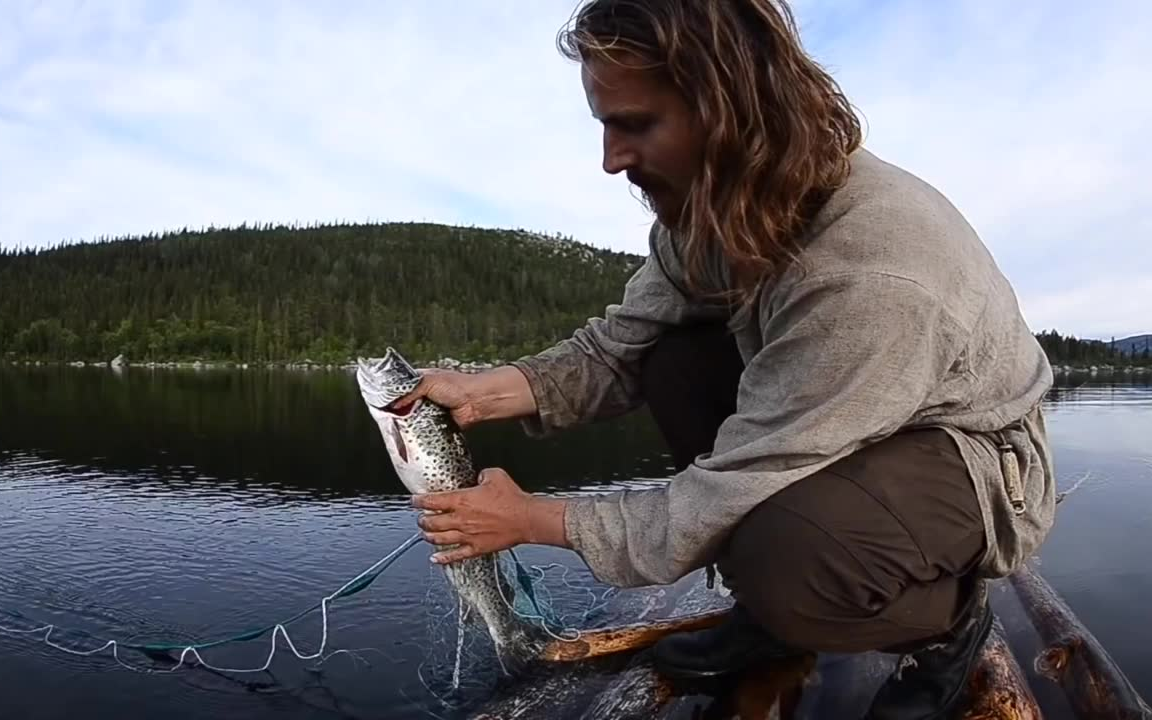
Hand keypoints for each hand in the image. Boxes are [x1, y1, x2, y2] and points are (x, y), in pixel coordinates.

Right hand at [391, 368, 482, 428]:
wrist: (476, 402)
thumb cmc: (458, 386)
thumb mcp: (428, 381)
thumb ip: (409, 391)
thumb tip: (395, 402)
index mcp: (421, 381)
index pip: (400, 388)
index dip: (392, 395)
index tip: (384, 403)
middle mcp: (425, 395)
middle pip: (405, 405)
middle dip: (400, 410)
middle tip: (392, 415)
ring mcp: (430, 410)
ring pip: (413, 418)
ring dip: (410, 421)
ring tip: (403, 423)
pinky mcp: (436, 423)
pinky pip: (423, 428)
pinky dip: (420, 430)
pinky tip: (415, 431)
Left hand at [413, 468, 568, 563]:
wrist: (526, 518)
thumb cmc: (512, 498)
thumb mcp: (495, 475)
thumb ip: (481, 475)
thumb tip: (478, 478)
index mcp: (462, 500)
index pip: (431, 501)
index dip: (418, 501)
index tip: (414, 500)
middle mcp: (460, 519)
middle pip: (431, 522)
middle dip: (422, 520)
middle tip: (420, 518)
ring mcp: (467, 535)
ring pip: (439, 539)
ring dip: (428, 536)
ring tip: (425, 534)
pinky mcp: (476, 548)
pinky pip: (455, 555)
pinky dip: (442, 559)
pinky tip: (435, 559)